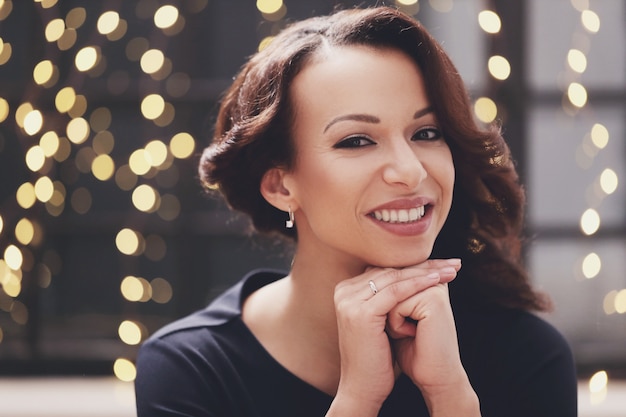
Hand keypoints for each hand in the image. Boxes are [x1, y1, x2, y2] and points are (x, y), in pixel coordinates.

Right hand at [330, 259, 460, 414]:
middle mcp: (343, 291)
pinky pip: (395, 292)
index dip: (416, 264)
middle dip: (425, 265)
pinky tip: (436, 281)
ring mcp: (349, 300)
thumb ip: (388, 298)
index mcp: (347, 290)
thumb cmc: (377, 358)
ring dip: (426, 272)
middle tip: (452, 263)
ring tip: (451, 271)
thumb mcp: (382, 321)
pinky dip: (418, 284)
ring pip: (395, 278)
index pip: (386, 269)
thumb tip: (414, 275)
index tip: (443, 264)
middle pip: (391, 270)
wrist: (363, 388)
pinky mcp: (361, 312)